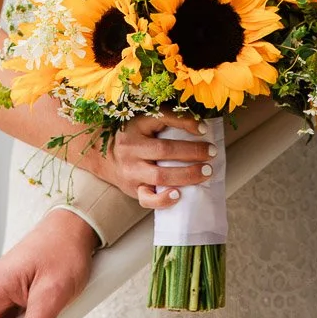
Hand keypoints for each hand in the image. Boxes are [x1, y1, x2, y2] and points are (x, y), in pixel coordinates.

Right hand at [96, 110, 216, 208]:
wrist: (104, 155)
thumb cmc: (134, 134)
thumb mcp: (146, 119)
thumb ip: (170, 117)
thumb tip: (201, 126)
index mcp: (137, 125)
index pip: (163, 119)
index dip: (186, 123)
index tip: (205, 129)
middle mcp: (132, 148)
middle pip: (165, 150)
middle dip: (192, 152)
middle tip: (212, 152)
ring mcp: (131, 171)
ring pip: (159, 176)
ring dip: (187, 175)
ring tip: (206, 172)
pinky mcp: (132, 189)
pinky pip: (147, 198)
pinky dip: (163, 199)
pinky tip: (178, 195)